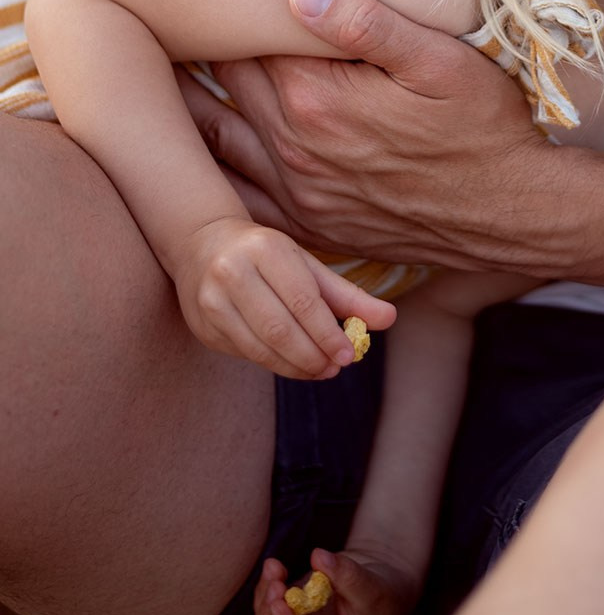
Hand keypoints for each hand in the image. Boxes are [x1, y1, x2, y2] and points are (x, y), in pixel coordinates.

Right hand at [174, 214, 395, 377]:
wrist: (204, 245)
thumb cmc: (268, 255)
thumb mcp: (307, 264)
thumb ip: (347, 294)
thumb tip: (390, 319)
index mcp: (266, 249)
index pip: (302, 300)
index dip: (327, 333)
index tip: (348, 355)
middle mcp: (233, 272)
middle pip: (280, 328)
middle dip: (312, 355)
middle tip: (334, 369)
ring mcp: (212, 300)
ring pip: (260, 347)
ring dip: (294, 367)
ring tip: (319, 370)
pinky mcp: (203, 325)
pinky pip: (244, 353)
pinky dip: (272, 364)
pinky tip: (291, 364)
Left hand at [181, 0, 567, 274]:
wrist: (514, 214)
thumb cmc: (485, 127)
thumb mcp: (439, 60)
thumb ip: (367, 23)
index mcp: (316, 99)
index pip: (242, 44)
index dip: (224, 12)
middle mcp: (294, 150)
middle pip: (221, 90)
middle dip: (201, 53)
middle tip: (177, 20)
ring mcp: (298, 195)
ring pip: (218, 145)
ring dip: (196, 111)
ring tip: (176, 76)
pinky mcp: (311, 227)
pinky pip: (239, 200)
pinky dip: (214, 173)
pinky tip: (207, 151)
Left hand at [255, 549, 419, 614]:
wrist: (382, 581)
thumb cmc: (384, 592)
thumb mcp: (372, 586)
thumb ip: (346, 575)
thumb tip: (318, 557)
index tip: (278, 603)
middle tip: (274, 582)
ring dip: (265, 598)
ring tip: (274, 566)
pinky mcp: (293, 613)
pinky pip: (270, 606)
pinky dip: (267, 588)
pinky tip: (274, 567)